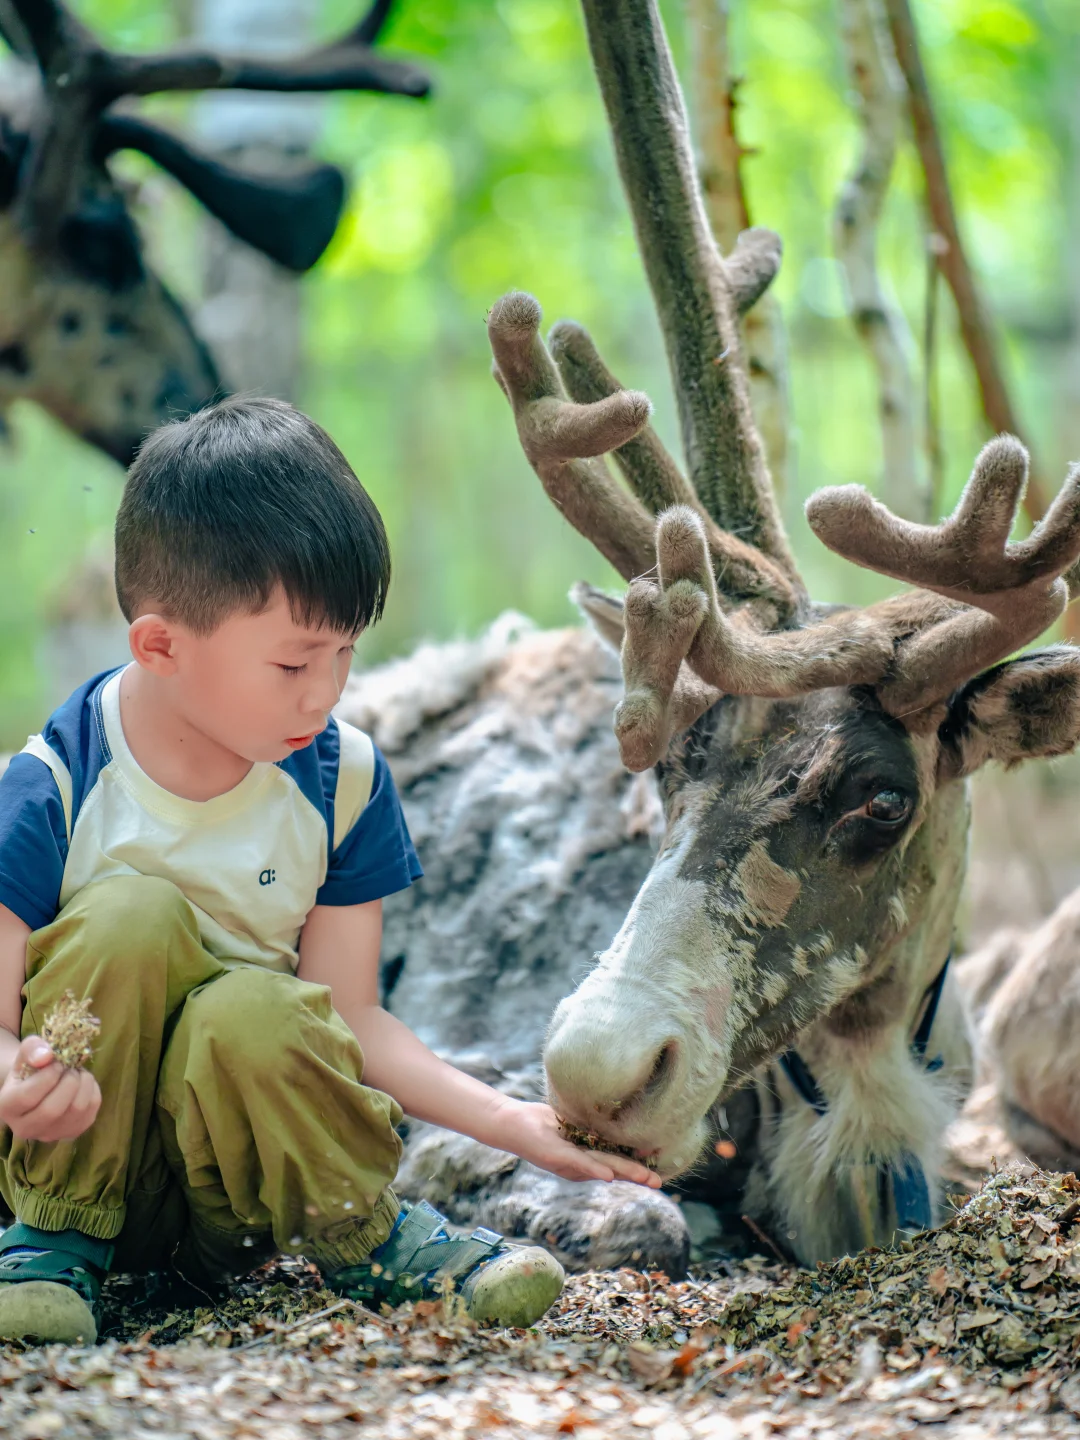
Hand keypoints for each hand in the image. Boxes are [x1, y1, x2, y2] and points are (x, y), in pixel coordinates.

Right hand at [0, 1036, 100, 1141]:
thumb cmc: (31, 1067)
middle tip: (70, 1068)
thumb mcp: (26, 1052)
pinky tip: (83, 1083)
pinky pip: (91, 1111)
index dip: (48, 1076)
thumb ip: (32, 1048)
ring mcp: (49, 1134)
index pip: (28, 1096)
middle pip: (52, 1110)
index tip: (57, 1063)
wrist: (39, 1085)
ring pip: (76, 1110)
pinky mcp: (72, 1132)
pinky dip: (92, 1091)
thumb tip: (46, 1056)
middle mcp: (24, 1128)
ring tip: (77, 1073)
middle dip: (68, 1082)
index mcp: (7, 1107)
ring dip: (83, 1084)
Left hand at [489, 1098, 661, 1187]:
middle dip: (637, 1174)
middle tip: (660, 1182)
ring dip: (623, 1173)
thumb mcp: (570, 1124)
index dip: (636, 1164)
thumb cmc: (541, 1122)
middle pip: (613, 1167)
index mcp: (585, 1157)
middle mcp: (578, 1164)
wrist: (511, 1123)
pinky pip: (578, 1163)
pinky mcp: (555, 1156)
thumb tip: (615, 1120)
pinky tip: (609, 1175)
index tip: (658, 1166)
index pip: (615, 1160)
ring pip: (601, 1167)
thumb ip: (591, 1129)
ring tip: (645, 1179)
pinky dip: (594, 1169)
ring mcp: (568, 1162)